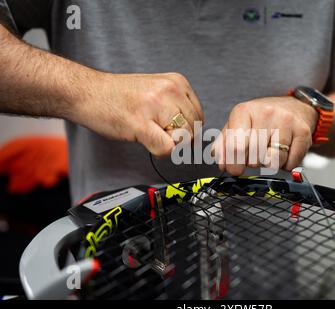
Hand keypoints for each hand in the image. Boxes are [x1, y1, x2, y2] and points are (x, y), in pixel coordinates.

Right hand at [71, 72, 203, 157]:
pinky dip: (158, 152)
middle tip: (158, 134)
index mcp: (177, 82)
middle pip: (194, 130)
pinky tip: (144, 139)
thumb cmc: (118, 96)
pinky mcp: (142, 123)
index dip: (187, 130)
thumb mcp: (157, 91)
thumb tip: (194, 133)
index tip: (171, 132)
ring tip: (149, 134)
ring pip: (183, 140)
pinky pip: (167, 149)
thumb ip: (177, 107)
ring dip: (168, 145)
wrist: (86, 92)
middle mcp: (171, 90)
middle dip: (179, 140)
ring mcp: (157, 105)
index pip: (200, 116)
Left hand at [214, 97, 317, 175]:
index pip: (236, 147)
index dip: (234, 164)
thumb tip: (221, 163)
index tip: (235, 169)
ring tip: (269, 152)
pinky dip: (285, 164)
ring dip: (270, 164)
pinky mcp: (303, 132)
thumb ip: (225, 143)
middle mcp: (266, 113)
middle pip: (254, 157)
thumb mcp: (239, 124)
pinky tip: (284, 152)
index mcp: (244, 111)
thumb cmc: (262, 118)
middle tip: (256, 154)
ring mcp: (286, 121)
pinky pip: (290, 163)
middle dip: (253, 163)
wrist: (295, 106)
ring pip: (273, 162)